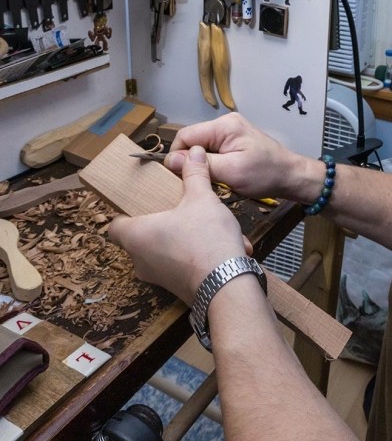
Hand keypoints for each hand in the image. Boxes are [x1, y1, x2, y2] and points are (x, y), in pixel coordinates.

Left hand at [109, 146, 251, 304]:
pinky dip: (196, 254)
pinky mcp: (176, 288)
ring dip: (184, 238)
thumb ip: (195, 174)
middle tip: (178, 207)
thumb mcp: (201, 198)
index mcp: (136, 236)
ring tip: (208, 225)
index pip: (115, 225)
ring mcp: (157, 278)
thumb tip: (195, 152)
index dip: (126, 212)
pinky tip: (222, 245)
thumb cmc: (205, 238)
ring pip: (165, 251)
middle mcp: (140, 260)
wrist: (227, 285)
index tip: (143, 202)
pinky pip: (182, 265)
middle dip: (161, 222)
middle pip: (140, 236)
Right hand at [164, 112, 306, 199]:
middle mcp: (225, 123)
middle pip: (192, 141)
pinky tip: (219, 176)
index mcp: (224, 126)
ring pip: (201, 147)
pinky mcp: (234, 141)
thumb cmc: (265, 174)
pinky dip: (212, 164)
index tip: (180, 177)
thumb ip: (202, 165)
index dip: (178, 156)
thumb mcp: (232, 172)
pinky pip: (212, 150)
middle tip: (198, 181)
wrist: (291, 175)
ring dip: (202, 164)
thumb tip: (170, 160)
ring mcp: (230, 131)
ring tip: (210, 180)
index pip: (185, 136)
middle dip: (191, 161)